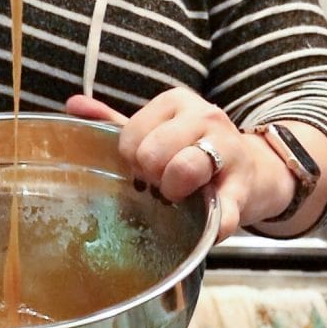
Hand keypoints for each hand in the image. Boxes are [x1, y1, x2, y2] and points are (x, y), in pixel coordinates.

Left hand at [65, 87, 286, 240]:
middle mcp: (203, 117)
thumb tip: (73, 105)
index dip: (130, 160)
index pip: (129, 135)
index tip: (144, 168)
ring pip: (184, 169)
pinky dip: (212, 223)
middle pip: (152, 153)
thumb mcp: (156, 130)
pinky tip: (207, 225)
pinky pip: (223, 208)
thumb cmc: (194, 150)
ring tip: (181, 197)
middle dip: (151, 177)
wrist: (254, 170)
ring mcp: (227, 149)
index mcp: (175, 102)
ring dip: (175, 193)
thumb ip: (114, 121)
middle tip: (161, 185)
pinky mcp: (244, 186)